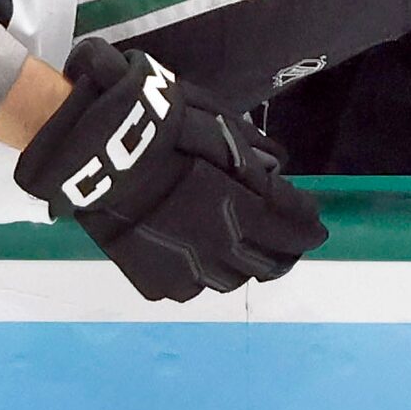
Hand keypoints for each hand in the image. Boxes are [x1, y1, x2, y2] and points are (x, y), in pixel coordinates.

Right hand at [15, 39, 324, 301]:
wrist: (93, 152)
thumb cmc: (159, 126)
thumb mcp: (214, 123)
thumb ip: (251, 151)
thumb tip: (277, 166)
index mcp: (243, 207)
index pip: (292, 224)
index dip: (308, 223)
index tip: (316, 222)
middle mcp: (222, 247)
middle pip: (271, 262)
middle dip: (286, 249)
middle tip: (290, 240)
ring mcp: (187, 269)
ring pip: (232, 280)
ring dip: (245, 263)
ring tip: (243, 248)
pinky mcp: (155, 280)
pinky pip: (192, 286)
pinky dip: (201, 272)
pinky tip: (197, 254)